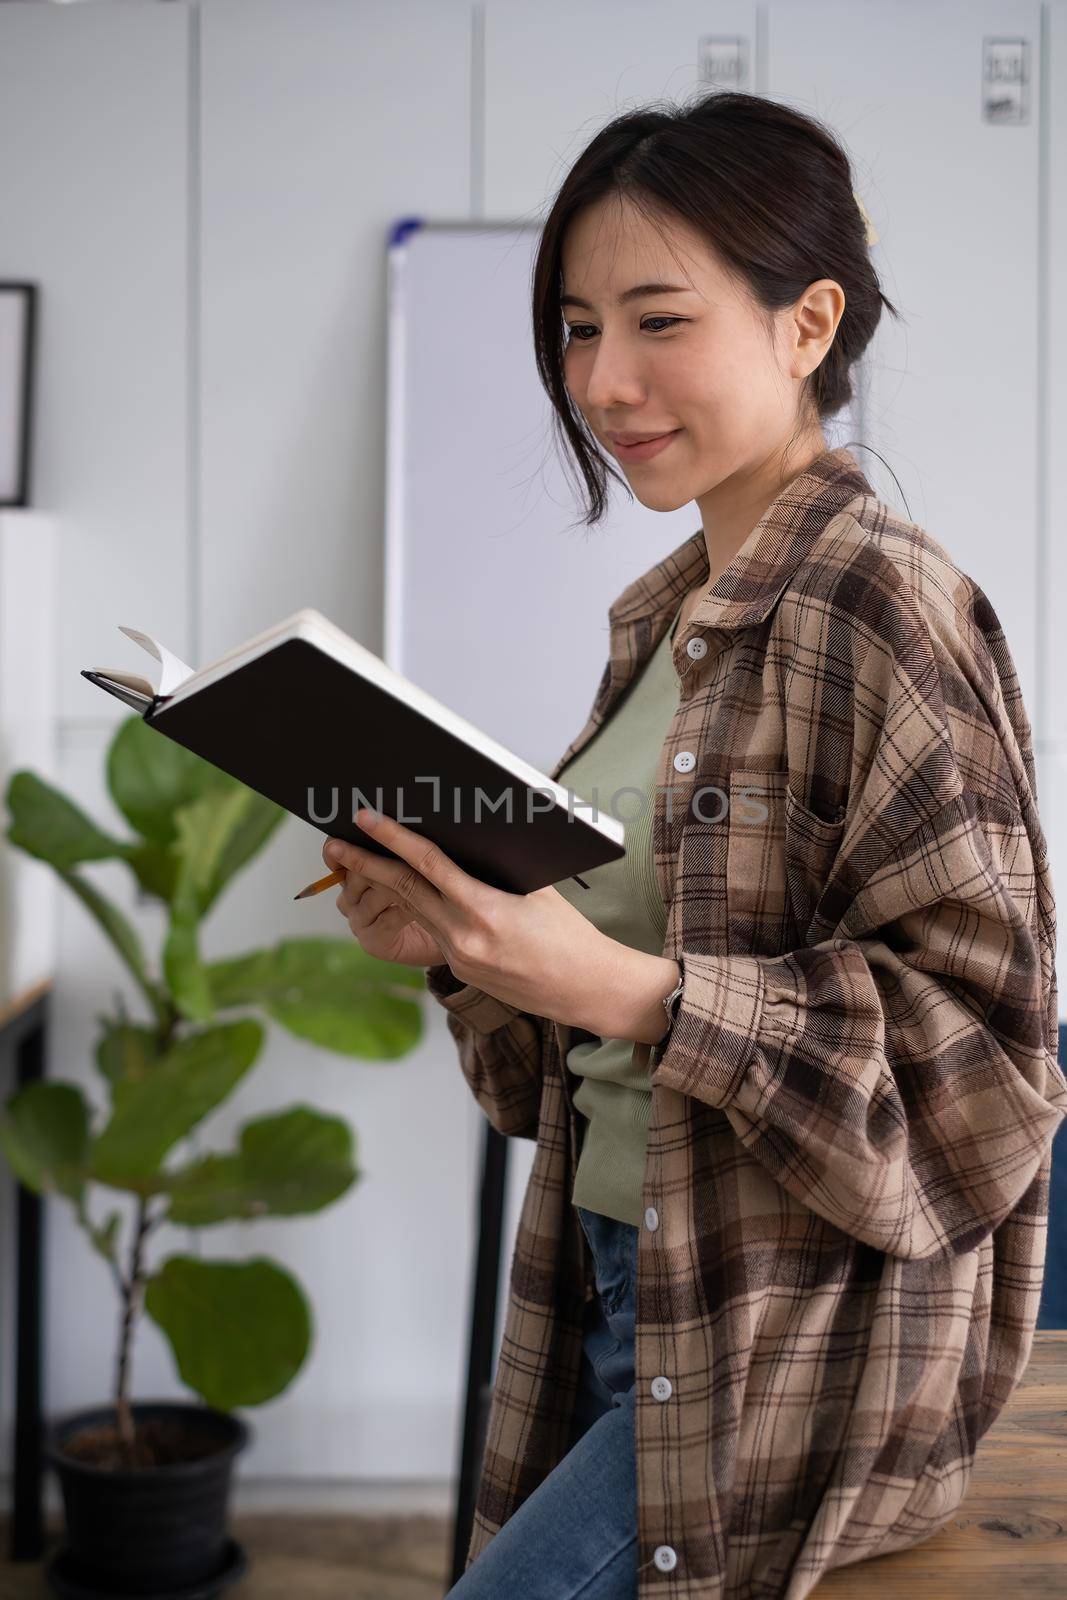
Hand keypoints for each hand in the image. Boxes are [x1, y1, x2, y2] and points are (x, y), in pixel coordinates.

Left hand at [322, 809, 619, 1030]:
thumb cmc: (570, 934)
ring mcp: (458, 957)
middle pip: (404, 891)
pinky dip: (421, 907)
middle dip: (365, 865)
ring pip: (414, 910)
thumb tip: (464, 840)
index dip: (392, 839)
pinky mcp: (460, 969)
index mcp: (484, 910)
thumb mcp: (537, 889)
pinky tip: (410, 892)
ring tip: (357, 863)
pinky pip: (434, 930)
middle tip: (335, 844)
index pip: (427, 866)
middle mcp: (463, 937)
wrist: (585, 988)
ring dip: (384, 886)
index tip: (366, 820)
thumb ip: (495, 868)